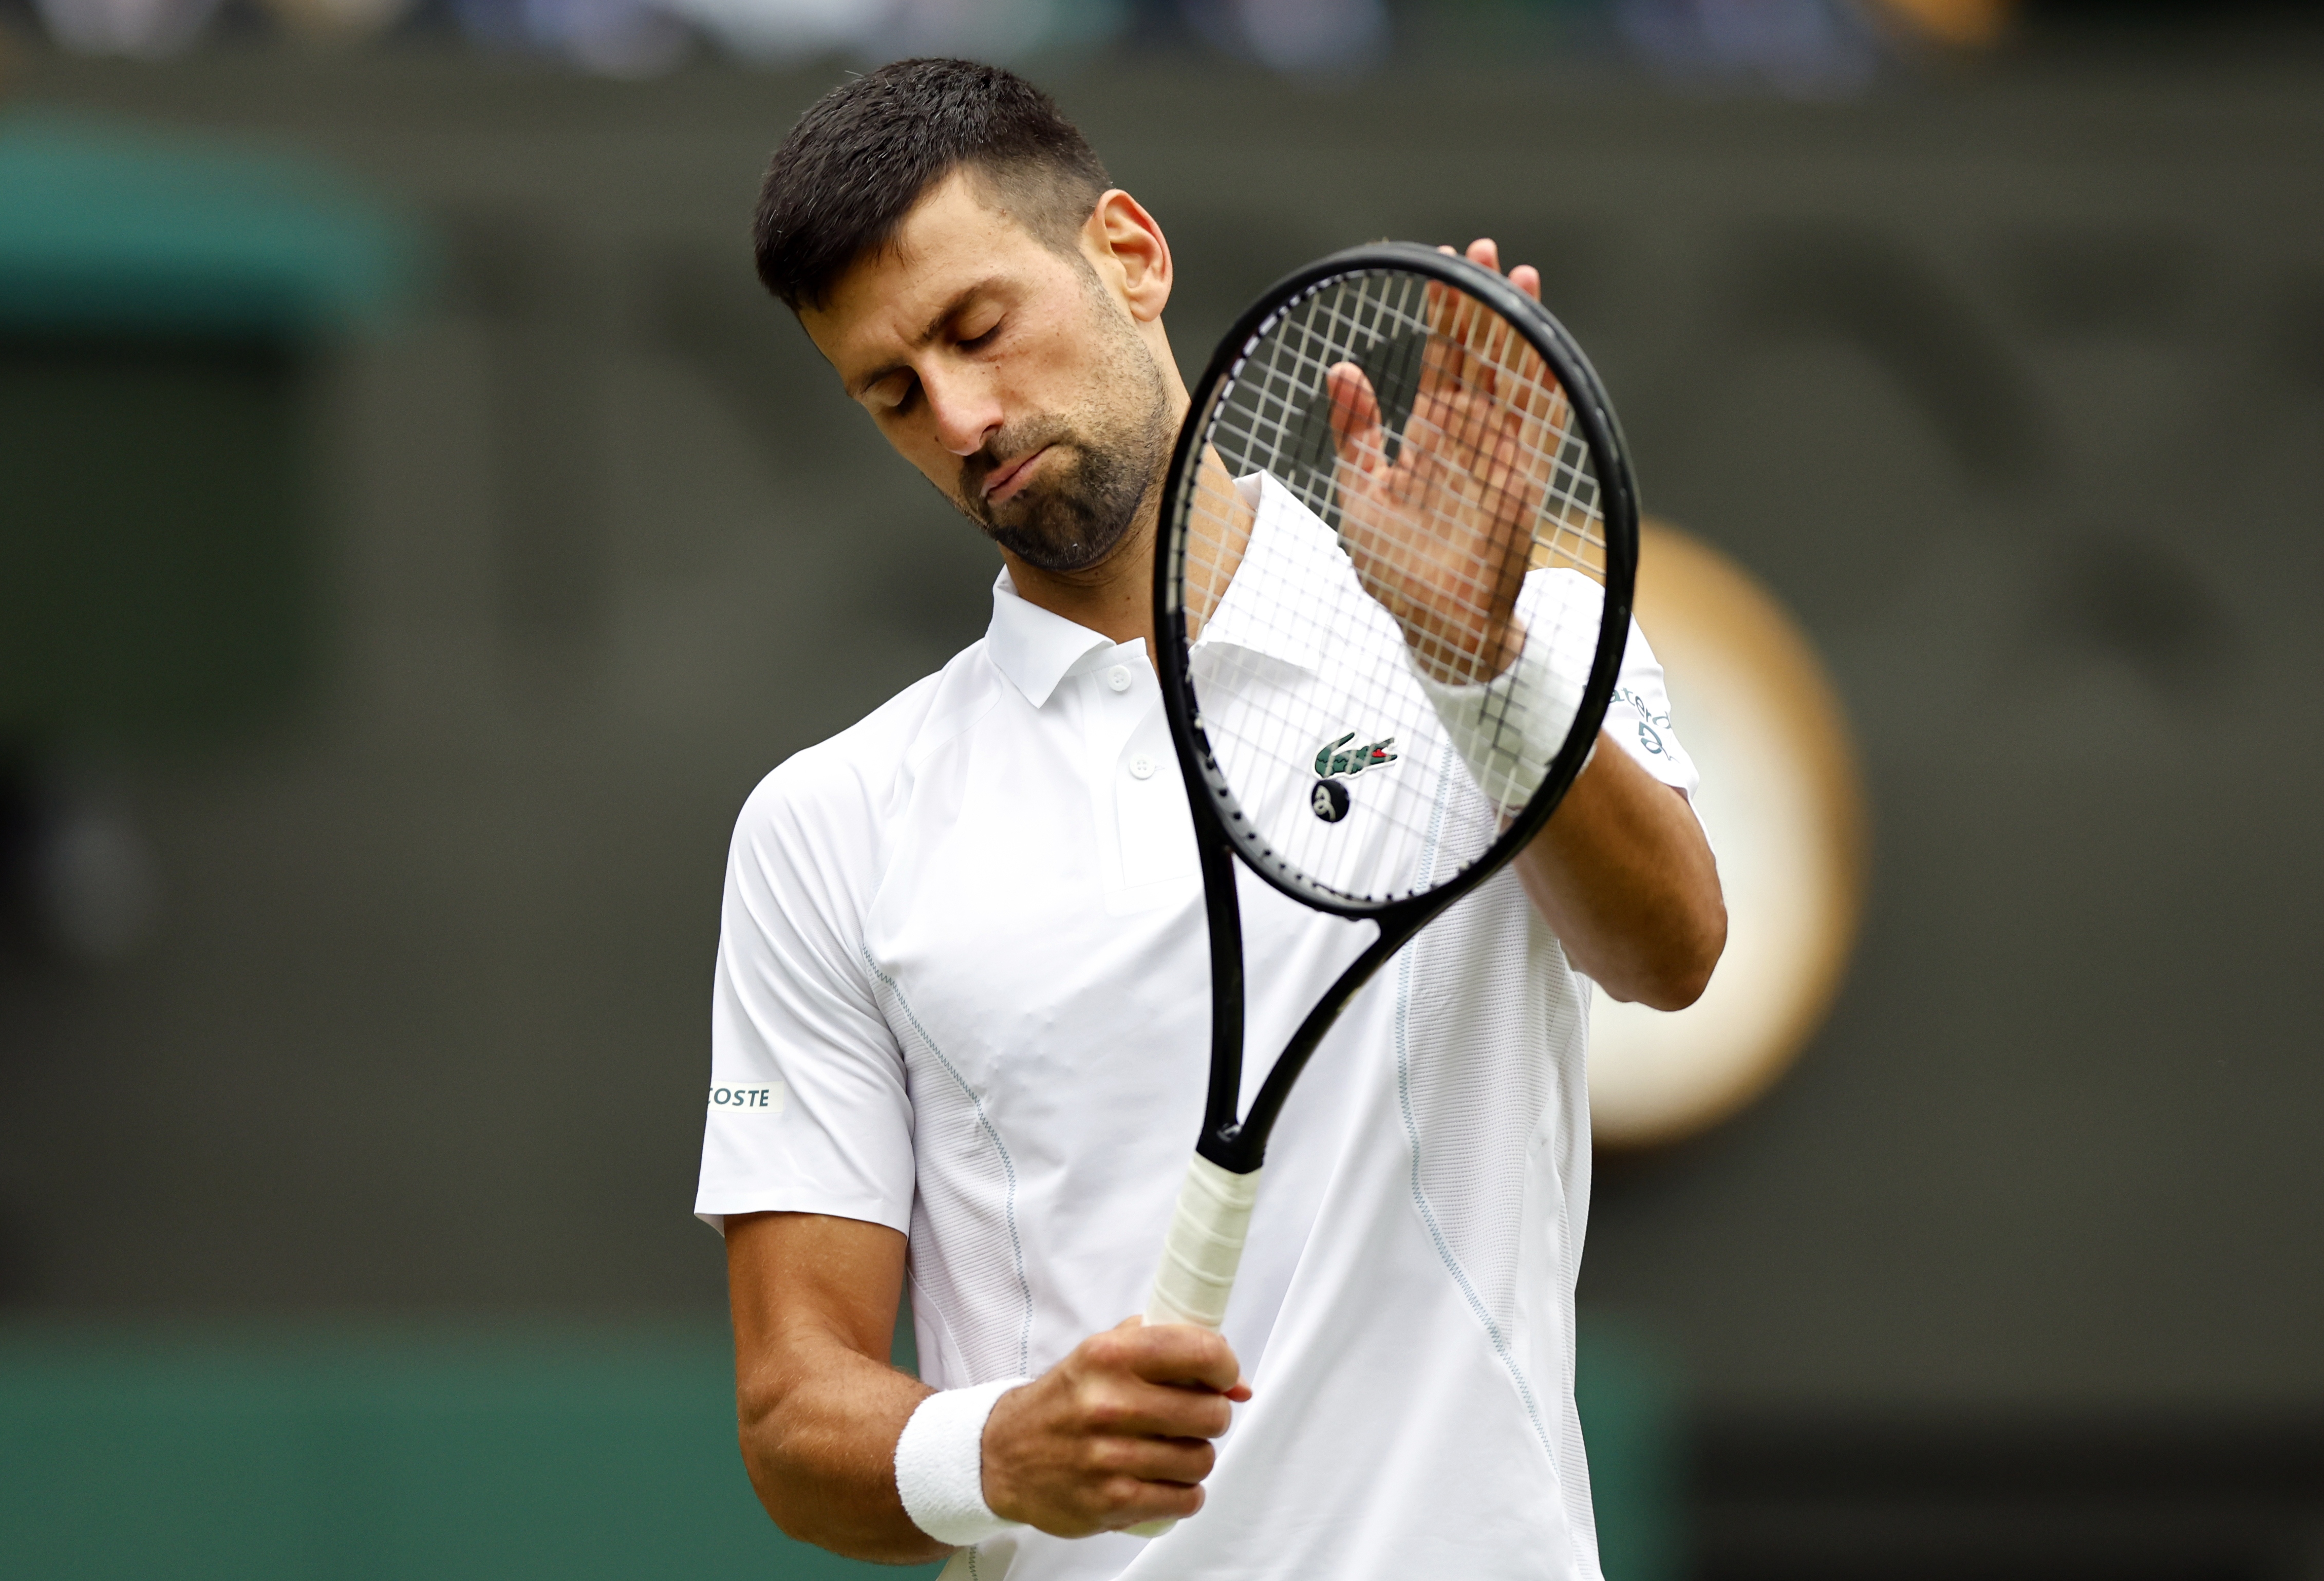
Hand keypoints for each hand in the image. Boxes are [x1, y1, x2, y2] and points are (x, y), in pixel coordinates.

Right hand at [980, 1317, 1251, 1536]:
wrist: (1004, 1455)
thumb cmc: (1065, 1402)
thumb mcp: (1103, 1354)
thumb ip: (1167, 1351)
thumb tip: (1238, 1385)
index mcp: (1110, 1356)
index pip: (1200, 1352)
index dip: (1225, 1367)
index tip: (1222, 1378)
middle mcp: (1108, 1403)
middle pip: (1210, 1413)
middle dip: (1211, 1416)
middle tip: (1191, 1419)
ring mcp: (1109, 1456)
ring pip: (1201, 1459)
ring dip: (1195, 1457)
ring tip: (1170, 1452)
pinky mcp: (1111, 1501)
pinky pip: (1184, 1499)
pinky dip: (1184, 1493)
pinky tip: (1164, 1481)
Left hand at [1326, 238, 1570, 684]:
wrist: (1438, 628)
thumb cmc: (1397, 572)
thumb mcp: (1361, 497)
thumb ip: (1357, 435)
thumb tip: (1338, 367)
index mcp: (1429, 439)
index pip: (1439, 363)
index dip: (1440, 317)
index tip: (1437, 265)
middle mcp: (1469, 439)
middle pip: (1479, 356)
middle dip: (1479, 304)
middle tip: (1478, 248)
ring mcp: (1500, 456)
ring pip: (1511, 376)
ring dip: (1515, 327)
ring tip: (1516, 272)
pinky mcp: (1524, 480)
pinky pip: (1538, 422)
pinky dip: (1542, 381)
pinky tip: (1543, 340)